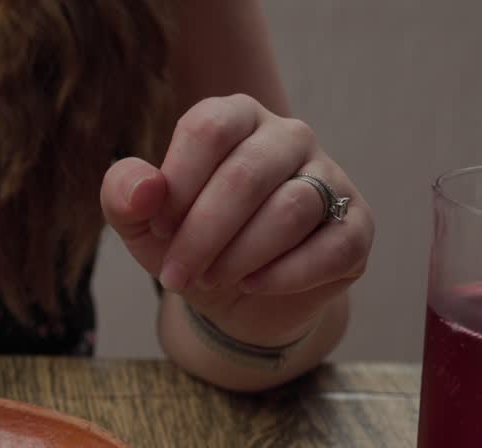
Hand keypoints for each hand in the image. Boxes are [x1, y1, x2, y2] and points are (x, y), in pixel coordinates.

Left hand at [100, 94, 372, 346]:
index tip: (158, 229)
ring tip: (212, 278)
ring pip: (290, 210)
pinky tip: (253, 285)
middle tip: (176, 275)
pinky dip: (283, 276)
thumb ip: (125, 195)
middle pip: (247, 175)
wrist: (235, 297)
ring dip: (238, 256)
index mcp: (236, 117)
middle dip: (201, 235)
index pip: (209, 129)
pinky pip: (331, 248)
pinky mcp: (356, 227)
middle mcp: (289, 136)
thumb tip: (146, 189)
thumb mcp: (142, 224)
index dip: (178, 186)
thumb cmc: (188, 243)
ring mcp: (330, 178)